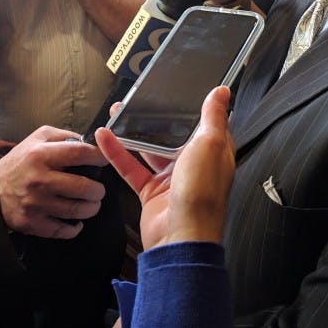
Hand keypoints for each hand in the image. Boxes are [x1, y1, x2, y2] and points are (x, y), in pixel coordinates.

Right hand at [0, 126, 107, 238]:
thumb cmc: (21, 161)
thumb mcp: (38, 138)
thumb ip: (65, 135)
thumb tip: (91, 142)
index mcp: (42, 154)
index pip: (80, 153)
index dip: (100, 157)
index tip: (105, 161)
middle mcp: (39, 180)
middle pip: (84, 187)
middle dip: (99, 190)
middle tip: (98, 189)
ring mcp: (36, 204)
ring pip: (78, 210)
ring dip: (91, 208)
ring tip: (91, 203)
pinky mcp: (32, 223)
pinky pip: (64, 230)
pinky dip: (75, 227)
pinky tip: (76, 220)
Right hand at [95, 86, 234, 248]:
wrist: (180, 237)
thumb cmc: (202, 194)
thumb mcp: (210, 145)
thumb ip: (213, 117)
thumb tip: (222, 92)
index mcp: (213, 152)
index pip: (204, 124)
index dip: (192, 107)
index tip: (178, 90)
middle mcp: (193, 164)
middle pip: (172, 135)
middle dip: (156, 117)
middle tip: (140, 99)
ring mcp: (171, 178)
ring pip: (149, 149)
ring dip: (133, 132)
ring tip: (118, 112)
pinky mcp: (151, 191)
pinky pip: (131, 167)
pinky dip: (117, 153)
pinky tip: (105, 138)